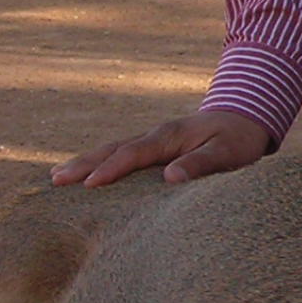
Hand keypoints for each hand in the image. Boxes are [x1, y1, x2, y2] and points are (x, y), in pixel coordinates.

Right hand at [51, 110, 272, 187]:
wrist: (246, 117)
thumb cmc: (238, 139)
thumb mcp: (227, 153)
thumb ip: (201, 164)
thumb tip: (170, 178)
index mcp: (170, 136)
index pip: (134, 153)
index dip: (111, 169)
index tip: (88, 185)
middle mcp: (157, 135)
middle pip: (114, 148)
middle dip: (84, 163)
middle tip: (55, 179)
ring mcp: (153, 140)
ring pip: (114, 149)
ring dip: (86, 161)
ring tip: (56, 176)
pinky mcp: (155, 147)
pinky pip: (122, 154)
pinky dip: (100, 162)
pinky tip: (84, 175)